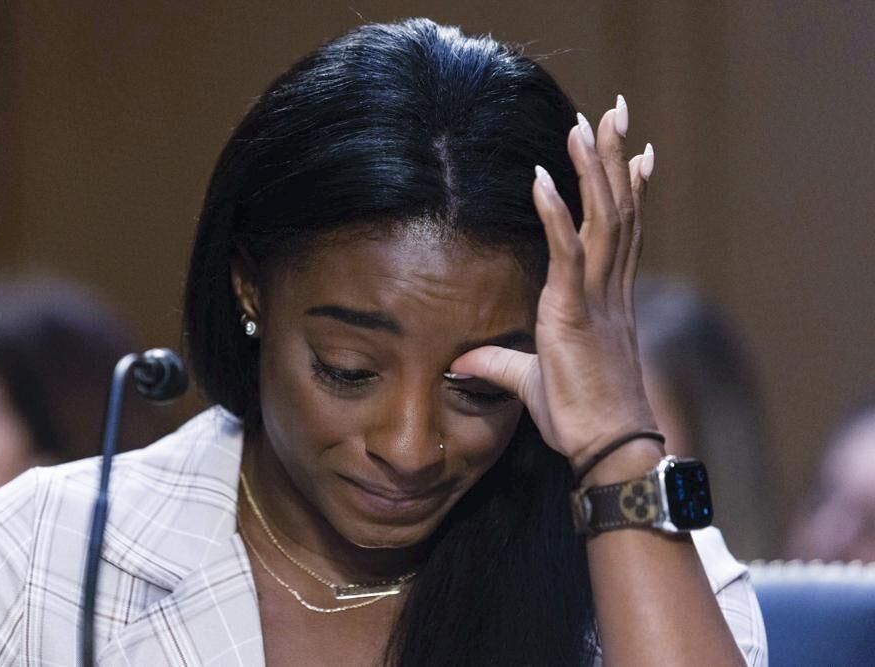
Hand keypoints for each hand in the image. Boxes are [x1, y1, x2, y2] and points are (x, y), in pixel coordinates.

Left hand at [451, 96, 658, 471]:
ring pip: (604, 219)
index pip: (622, 231)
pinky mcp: (574, 313)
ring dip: (594, 168)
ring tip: (587, 123)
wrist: (608, 449)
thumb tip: (460, 362)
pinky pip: (568, 253)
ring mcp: (596, 298)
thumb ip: (498, 364)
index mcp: (607, 300)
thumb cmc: (581, 419)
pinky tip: (544, 178)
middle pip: (619, 209)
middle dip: (617, 157)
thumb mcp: (530, 383)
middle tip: (618, 112)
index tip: (637, 153)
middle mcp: (609, 290)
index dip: (630, 189)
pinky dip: (556, 214)